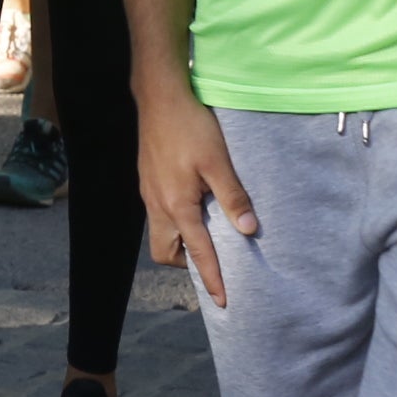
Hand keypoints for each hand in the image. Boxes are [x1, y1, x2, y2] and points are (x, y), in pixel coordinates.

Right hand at [137, 85, 258, 305]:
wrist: (159, 96)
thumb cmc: (190, 127)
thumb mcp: (218, 162)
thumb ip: (232, 197)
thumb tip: (249, 231)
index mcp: (177, 205)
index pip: (197, 252)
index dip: (211, 278)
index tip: (223, 300)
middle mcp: (157, 204)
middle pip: (165, 251)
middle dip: (185, 262)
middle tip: (210, 259)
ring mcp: (148, 192)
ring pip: (159, 232)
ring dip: (179, 241)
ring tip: (204, 233)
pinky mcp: (147, 179)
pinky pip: (157, 213)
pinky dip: (174, 221)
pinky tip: (191, 205)